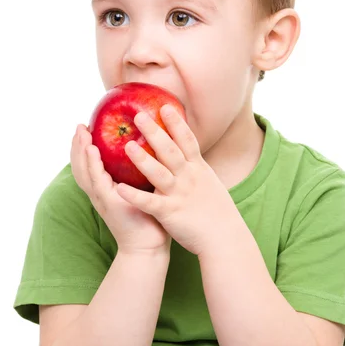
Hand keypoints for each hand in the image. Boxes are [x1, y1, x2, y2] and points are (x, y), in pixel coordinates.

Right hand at [70, 124, 170, 255]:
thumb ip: (142, 175)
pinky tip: (92, 150)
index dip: (86, 148)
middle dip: (78, 145)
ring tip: (82, 132)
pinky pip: (97, 181)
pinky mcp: (108, 204)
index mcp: (107, 190)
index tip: (88, 129)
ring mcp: (102, 199)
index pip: (90, 166)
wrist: (149, 249)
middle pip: (81, 166)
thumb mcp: (144, 192)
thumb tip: (154, 151)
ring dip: (81, 151)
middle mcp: (100, 194)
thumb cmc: (151, 220)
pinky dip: (92, 164)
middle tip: (80, 125)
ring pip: (85, 172)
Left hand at [116, 104, 239, 255]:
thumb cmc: (216, 213)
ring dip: (143, 159)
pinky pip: (149, 203)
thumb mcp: (209, 183)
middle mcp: (189, 178)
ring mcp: (179, 194)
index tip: (165, 106)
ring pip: (159, 173)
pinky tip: (119, 189)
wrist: (225, 238)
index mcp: (198, 169)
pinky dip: (134, 196)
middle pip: (170, 151)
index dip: (176, 123)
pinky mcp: (170, 213)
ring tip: (127, 146)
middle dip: (154, 132)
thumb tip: (188, 155)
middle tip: (138, 116)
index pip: (187, 141)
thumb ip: (195, 169)